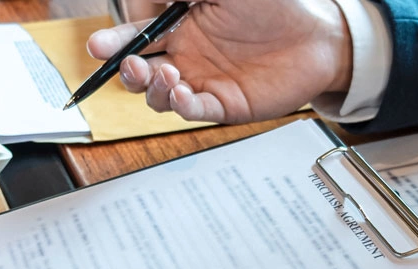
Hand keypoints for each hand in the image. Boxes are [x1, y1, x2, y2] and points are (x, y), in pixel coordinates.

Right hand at [87, 0, 352, 123]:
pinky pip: (191, 110)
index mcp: (181, 24)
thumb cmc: (275, 5)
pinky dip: (180, 105)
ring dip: (152, 88)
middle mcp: (187, 55)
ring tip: (165, 75)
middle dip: (125, 69)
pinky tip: (181, 91)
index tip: (98, 45)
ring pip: (158, 95)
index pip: (137, 36)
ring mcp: (203, 81)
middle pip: (139, 70)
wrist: (319, 35)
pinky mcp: (223, 104)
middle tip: (129, 64)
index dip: (114, 42)